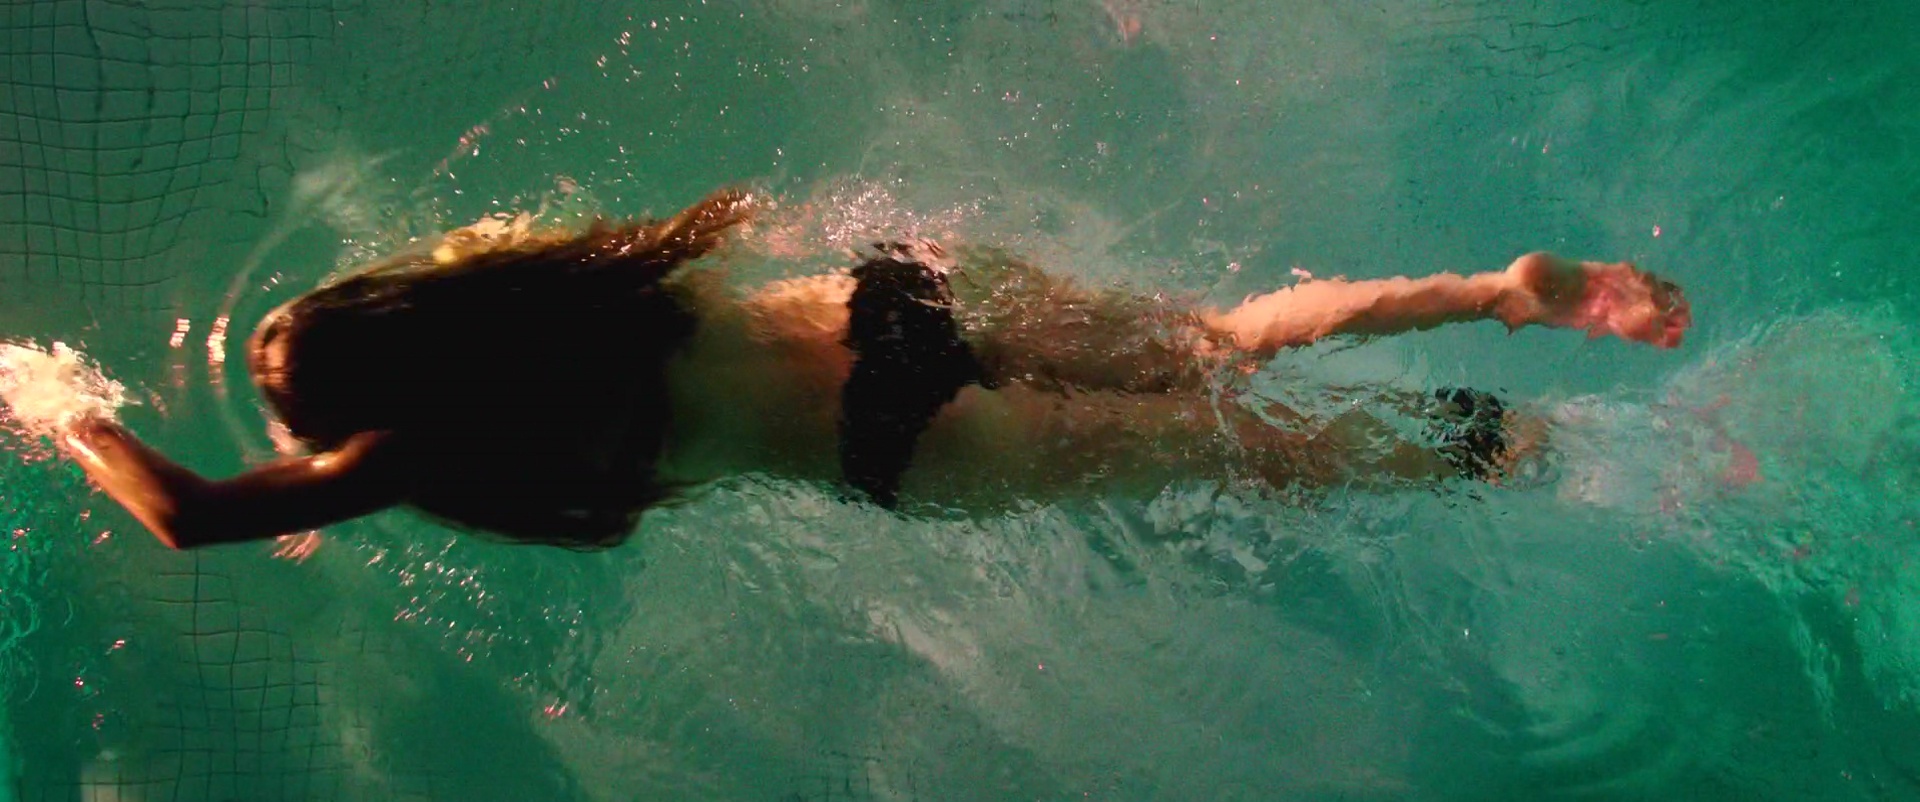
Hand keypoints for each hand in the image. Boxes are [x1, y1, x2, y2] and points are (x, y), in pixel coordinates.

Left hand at [1499, 252, 1690, 347]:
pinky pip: (1625, 324)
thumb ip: (1533, 271)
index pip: (1624, 278)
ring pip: (1636, 310)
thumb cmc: (1520, 280)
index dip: (1644, 287)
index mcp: (1591, 273)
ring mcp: (1601, 302)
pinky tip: (1664, 342)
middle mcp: (1601, 286)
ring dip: (1659, 320)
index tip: (1662, 299)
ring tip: (1682, 334)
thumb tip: (1531, 271)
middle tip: (1685, 320)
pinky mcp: (1596, 317)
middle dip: (1662, 305)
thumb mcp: (1525, 272)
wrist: (1513, 294)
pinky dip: (1644, 332)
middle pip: (1638, 293)